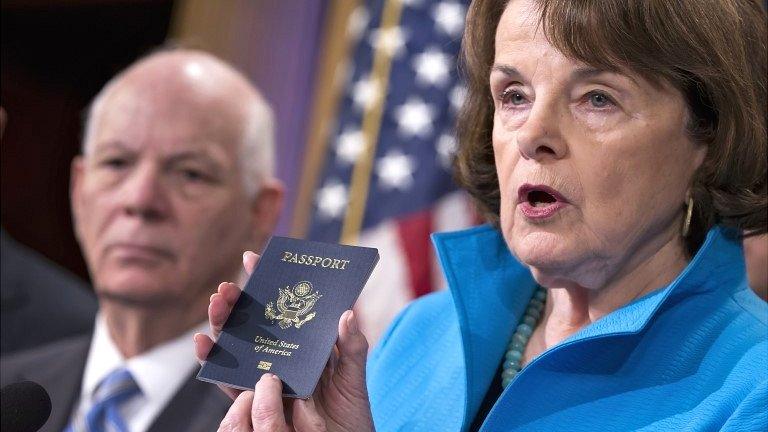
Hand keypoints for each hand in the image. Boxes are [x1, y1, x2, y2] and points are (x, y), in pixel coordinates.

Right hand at [195, 252, 374, 431]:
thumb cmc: (352, 415)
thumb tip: (347, 314)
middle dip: (237, 304)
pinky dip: (213, 362)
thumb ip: (353, 348)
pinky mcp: (255, 403)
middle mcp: (282, 358)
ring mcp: (266, 379)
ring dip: (221, 325)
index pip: (283, 308)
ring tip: (215, 306)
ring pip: (236, 347)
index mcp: (305, 345)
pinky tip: (204, 344)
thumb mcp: (355, 379)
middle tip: (226, 288)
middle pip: (253, 324)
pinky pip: (230, 382)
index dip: (265, 282)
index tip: (251, 258)